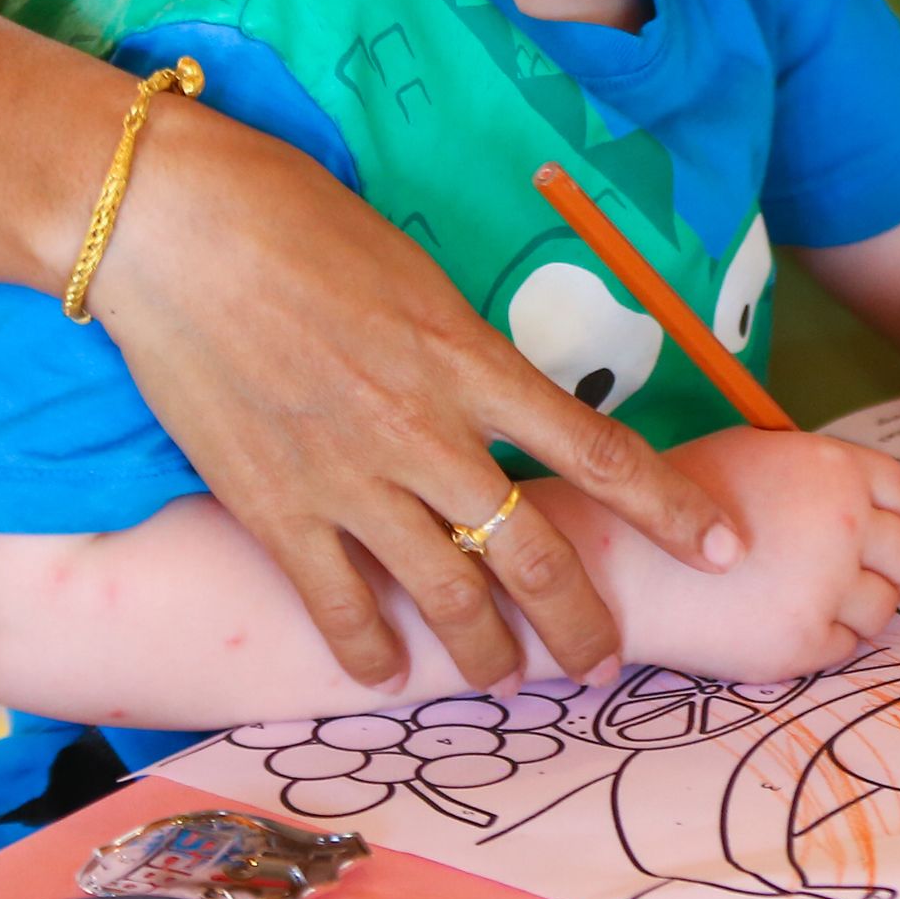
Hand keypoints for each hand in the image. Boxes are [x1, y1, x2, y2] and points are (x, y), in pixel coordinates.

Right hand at [89, 98, 738, 689]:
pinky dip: (367, 648)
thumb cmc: (296, 221)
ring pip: (448, 593)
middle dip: (583, 619)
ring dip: (489, 650)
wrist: (175, 230)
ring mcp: (350, 479)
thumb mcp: (417, 274)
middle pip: (535, 553)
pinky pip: (338, 602)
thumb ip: (463, 349)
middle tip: (605, 659)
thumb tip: (496, 395)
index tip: (724, 549)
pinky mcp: (274, 507)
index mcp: (474, 363)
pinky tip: (387, 676)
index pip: (603, 454)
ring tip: (509, 677)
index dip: (673, 512)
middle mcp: (427, 434)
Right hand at [620, 430, 899, 679]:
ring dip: (861, 610)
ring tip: (812, 604)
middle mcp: (842, 521)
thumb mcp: (758, 455)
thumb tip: (883, 511)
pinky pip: (845, 648)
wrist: (622, 565)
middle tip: (878, 585)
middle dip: (899, 572)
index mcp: (832, 467)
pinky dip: (826, 643)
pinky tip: (786, 627)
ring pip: (881, 607)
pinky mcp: (804, 640)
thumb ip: (821, 476)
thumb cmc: (678, 507)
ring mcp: (826, 583)